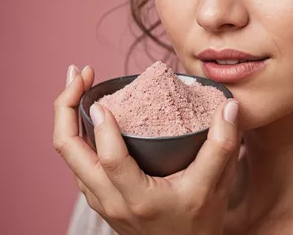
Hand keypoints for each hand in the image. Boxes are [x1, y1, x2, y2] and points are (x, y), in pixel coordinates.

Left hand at [53, 65, 241, 234]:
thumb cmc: (198, 224)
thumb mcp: (214, 187)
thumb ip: (222, 146)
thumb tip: (228, 107)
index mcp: (137, 197)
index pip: (108, 160)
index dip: (102, 127)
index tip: (104, 100)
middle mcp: (110, 200)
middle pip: (68, 151)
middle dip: (65, 107)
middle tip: (77, 73)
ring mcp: (101, 200)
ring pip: (68, 156)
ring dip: (67, 117)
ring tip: (79, 85)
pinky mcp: (102, 197)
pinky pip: (77, 162)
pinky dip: (77, 132)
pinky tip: (90, 114)